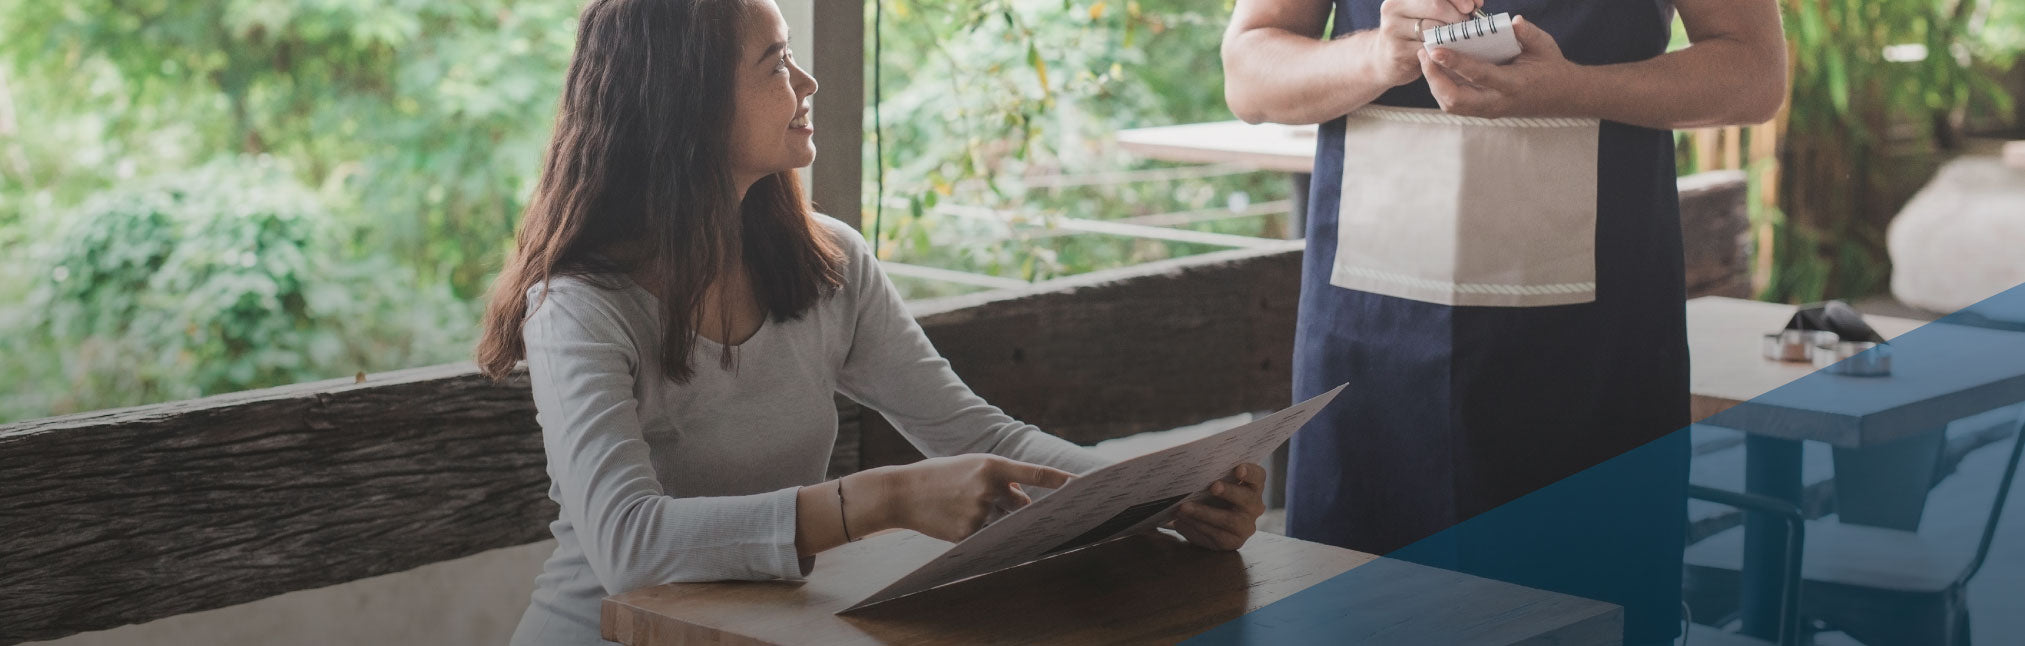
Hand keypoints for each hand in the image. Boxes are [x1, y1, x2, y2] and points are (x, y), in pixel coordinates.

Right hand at [875, 455, 1074, 542]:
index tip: (1083, 485)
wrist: (902, 493)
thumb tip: (1024, 500)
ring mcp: (978, 512)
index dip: (1062, 481)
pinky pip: (984, 534)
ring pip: (1001, 520)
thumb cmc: (938, 477)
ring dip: (992, 516)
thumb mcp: (970, 468)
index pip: (1036, 474)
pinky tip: (951, 517)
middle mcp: (988, 488)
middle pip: (1020, 504)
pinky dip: (975, 528)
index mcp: (990, 465)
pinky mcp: (967, 532)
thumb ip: (999, 481)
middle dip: (1018, 506)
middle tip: (1013, 504)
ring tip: (959, 503)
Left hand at [1167, 463, 1266, 550]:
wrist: (1209, 523)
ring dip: (1204, 513)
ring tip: (1183, 507)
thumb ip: (1211, 474)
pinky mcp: (1233, 542)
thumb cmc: (1212, 495)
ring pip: (1228, 520)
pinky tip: (1181, 521)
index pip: (1258, 476)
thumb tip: (1189, 465)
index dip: (1250, 472)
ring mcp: (1246, 526)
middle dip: (1229, 492)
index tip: (1238, 469)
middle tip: (1213, 486)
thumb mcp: (1215, 483)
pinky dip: (1196, 527)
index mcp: (1253, 487)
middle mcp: (1254, 507)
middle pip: (1246, 498)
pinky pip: (1216, 534)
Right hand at [1367, 0, 1480, 86]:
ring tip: (1459, 36)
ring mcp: (1392, 30)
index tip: (1473, 5)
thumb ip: (1446, 3)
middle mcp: (1392, 8)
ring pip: (1434, 28)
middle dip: (1458, 13)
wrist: (1386, 57)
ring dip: (1453, 33)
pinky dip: (1445, 49)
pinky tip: (1449, 49)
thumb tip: (1476, 3)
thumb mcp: (1423, 10)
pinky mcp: (1398, 52)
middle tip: (1468, 22)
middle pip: (1436, 4)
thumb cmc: (1412, 30)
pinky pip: (1430, 48)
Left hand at [1419, 16, 1582, 118]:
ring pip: (1451, 105)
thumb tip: (1513, 21)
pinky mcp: (1483, 111)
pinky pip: (1455, 104)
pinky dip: (1441, 88)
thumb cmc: (1550, 67)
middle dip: (1434, 78)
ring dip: (1434, 84)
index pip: (1479, 75)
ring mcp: (1488, 110)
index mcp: (1513, 84)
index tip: (1435, 50)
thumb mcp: (1544, 46)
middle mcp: (1497, 102)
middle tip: (1424, 53)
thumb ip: (1528, 34)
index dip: (1455, 63)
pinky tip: (1437, 70)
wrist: (1562, 95)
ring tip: (1426, 60)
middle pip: (1455, 99)